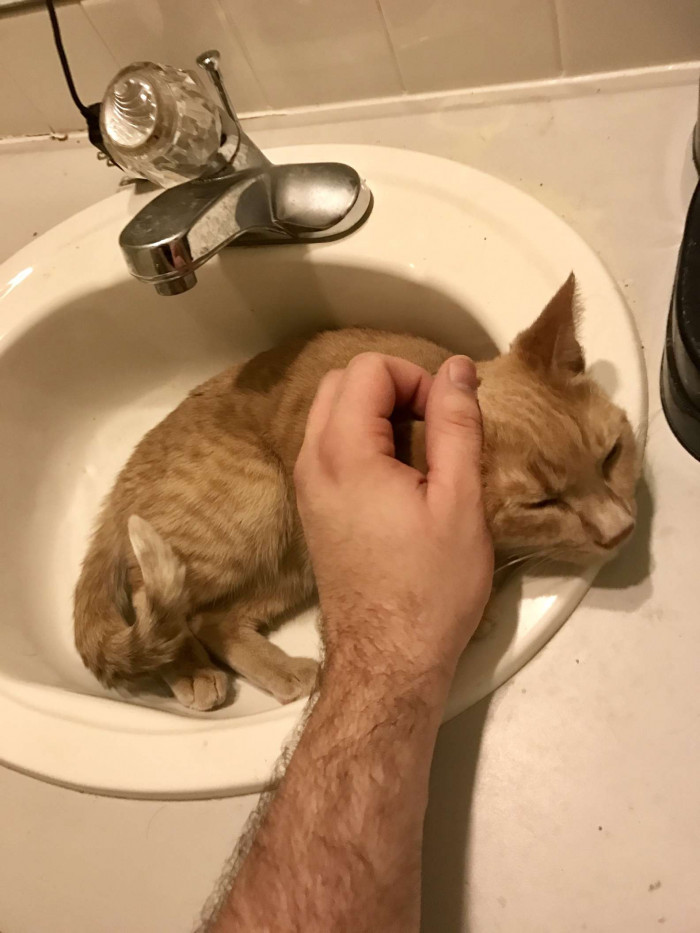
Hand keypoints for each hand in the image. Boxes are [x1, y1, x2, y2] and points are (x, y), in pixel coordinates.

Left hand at [294, 352, 493, 687]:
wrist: (387, 661)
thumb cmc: (431, 587)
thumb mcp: (459, 501)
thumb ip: (457, 425)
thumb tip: (457, 368)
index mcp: (344, 453)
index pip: (368, 369)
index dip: (416, 378)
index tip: (448, 416)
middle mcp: (311, 462)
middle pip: (341, 382)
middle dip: (392, 387)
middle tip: (436, 426)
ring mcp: (305, 487)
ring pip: (331, 413)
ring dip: (376, 413)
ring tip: (422, 452)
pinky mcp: (311, 509)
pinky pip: (328, 447)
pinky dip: (361, 440)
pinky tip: (399, 478)